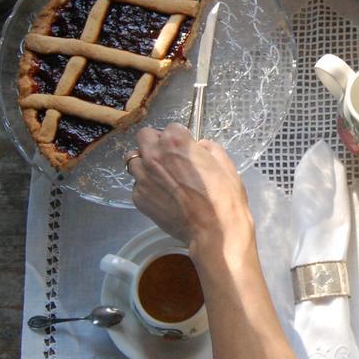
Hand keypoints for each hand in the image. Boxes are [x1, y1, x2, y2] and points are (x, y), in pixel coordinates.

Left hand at [127, 123, 252, 256]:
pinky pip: (137, 185)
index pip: (170, 127)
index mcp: (176, 141)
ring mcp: (143, 177)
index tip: (186, 149)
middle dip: (155, 143)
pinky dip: (147, 188)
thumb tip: (199, 147)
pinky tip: (162, 197)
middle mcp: (154, 155)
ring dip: (145, 164)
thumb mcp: (225, 164)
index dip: (180, 138)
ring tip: (160, 177)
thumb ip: (209, 148)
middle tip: (167, 157)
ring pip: (134, 160)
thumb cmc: (224, 197)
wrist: (214, 230)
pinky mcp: (138, 198)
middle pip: (144, 137)